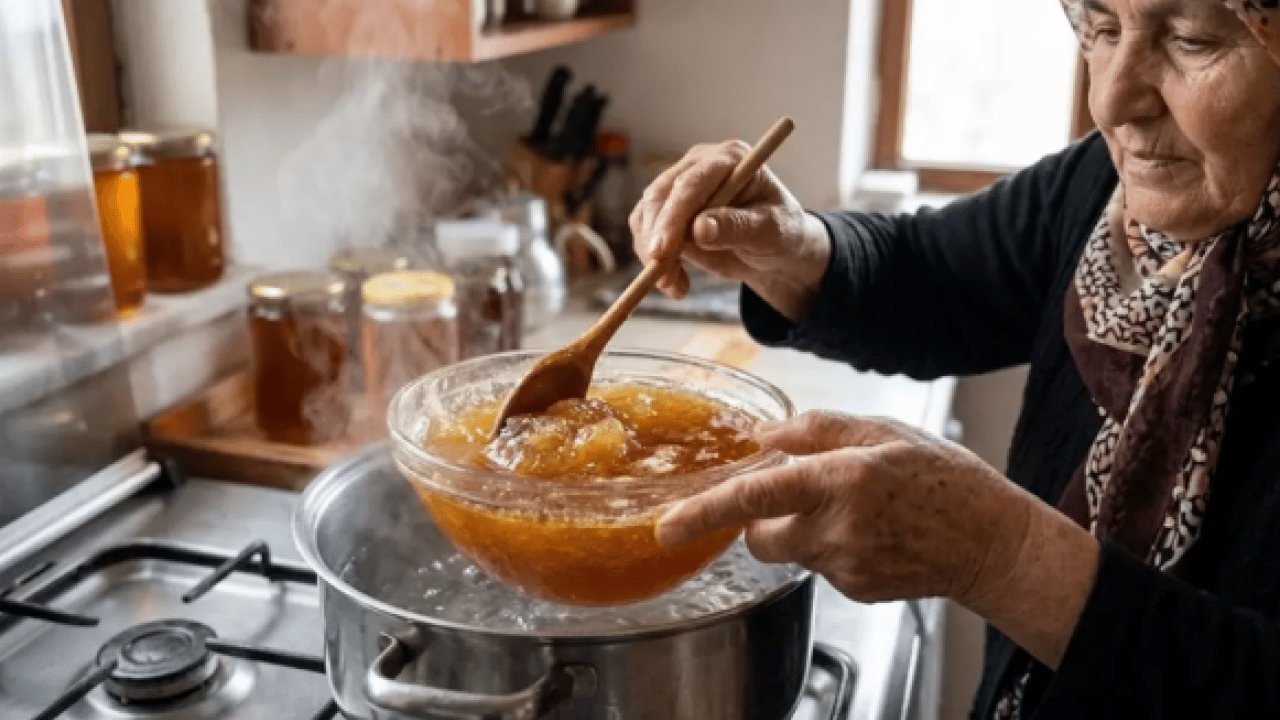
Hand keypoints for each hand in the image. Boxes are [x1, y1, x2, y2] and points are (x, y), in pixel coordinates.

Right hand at [630, 140, 831, 322]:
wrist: (774, 249)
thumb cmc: (781, 233)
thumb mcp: (771, 232)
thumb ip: (738, 227)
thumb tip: (700, 229)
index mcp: (730, 158)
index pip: (692, 183)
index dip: (674, 216)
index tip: (664, 250)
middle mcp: (700, 165)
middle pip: (661, 195)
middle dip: (657, 238)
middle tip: (662, 278)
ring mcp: (680, 184)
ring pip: (647, 214)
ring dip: (652, 254)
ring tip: (675, 286)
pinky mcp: (668, 209)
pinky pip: (646, 231)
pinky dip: (653, 261)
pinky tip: (675, 283)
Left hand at [656, 410, 1099, 667]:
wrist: (992, 543)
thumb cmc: (944, 480)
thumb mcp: (883, 431)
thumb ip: (816, 430)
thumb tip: (763, 435)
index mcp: (842, 479)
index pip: (755, 497)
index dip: (704, 513)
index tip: (667, 527)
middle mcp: (838, 528)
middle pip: (758, 534)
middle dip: (761, 517)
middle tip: (800, 494)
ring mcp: (845, 566)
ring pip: (789, 549)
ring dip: (802, 529)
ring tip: (856, 512)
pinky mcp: (854, 589)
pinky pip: (818, 566)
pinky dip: (830, 548)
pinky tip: (872, 534)